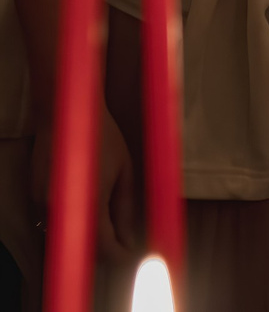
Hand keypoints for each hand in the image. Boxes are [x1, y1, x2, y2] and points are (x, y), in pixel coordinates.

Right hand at [32, 108, 140, 261]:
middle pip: (83, 248)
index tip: (132, 254)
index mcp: (90, 204)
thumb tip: (129, 237)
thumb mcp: (124, 171)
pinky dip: (70, 226)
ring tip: (110, 227)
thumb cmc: (102, 138)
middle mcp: (62, 211)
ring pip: (66, 238)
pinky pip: (52, 224)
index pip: (104, 249)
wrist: (65, 116)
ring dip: (86, 239)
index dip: (120, 256)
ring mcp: (42, 207)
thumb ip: (125, 208)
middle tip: (125, 242)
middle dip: (105, 250)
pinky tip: (86, 212)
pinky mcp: (32, 200)